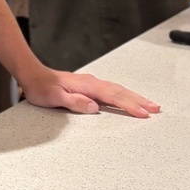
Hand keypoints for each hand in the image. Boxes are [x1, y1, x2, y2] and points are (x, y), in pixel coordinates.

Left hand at [17, 65, 159, 118]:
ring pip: (118, 90)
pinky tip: (128, 100)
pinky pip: (112, 91)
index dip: (129, 105)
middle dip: (139, 101)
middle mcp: (92, 83)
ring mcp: (91, 84)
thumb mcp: (54, 98)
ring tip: (149, 105)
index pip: (113, 96)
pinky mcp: (89, 87)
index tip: (143, 113)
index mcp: (87, 86)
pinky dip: (124, 96)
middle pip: (120, 92)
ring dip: (134, 97)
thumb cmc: (42, 88)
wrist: (33, 76)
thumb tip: (94, 107)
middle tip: (156, 109)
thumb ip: (74, 102)